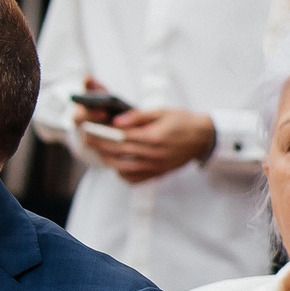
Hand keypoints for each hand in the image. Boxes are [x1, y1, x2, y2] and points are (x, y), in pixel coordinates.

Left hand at [80, 107, 216, 183]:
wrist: (203, 137)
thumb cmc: (181, 120)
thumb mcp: (161, 111)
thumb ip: (137, 116)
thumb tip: (116, 121)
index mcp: (154, 137)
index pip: (120, 137)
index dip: (102, 134)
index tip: (88, 130)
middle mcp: (154, 154)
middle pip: (119, 152)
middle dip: (99, 146)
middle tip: (86, 140)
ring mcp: (156, 167)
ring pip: (124, 168)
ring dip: (108, 160)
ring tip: (99, 151)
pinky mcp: (158, 173)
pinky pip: (135, 179)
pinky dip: (122, 174)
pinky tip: (116, 165)